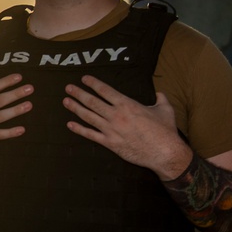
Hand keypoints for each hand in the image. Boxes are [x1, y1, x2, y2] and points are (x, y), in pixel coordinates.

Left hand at [62, 75, 190, 178]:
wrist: (164, 152)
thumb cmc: (165, 131)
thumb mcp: (165, 109)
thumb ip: (160, 98)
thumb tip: (159, 93)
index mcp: (127, 104)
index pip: (105, 90)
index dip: (93, 83)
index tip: (84, 79)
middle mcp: (116, 115)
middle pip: (92, 101)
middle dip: (78, 93)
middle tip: (68, 88)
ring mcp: (111, 129)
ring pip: (88, 116)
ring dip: (75, 108)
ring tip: (66, 101)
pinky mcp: (110, 143)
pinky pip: (91, 135)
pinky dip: (79, 130)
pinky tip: (70, 124)